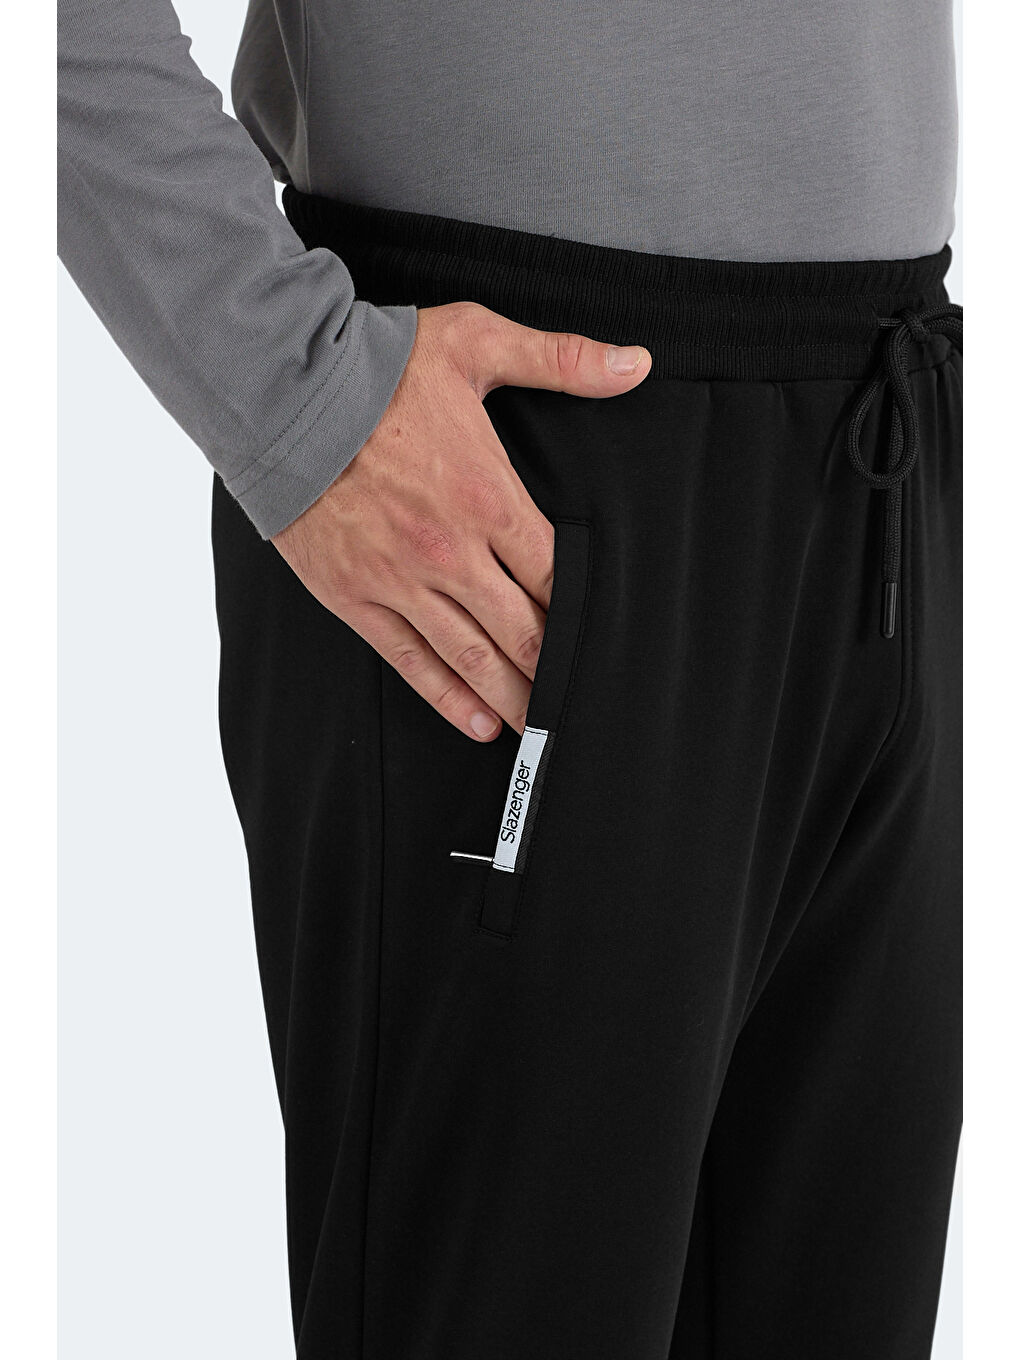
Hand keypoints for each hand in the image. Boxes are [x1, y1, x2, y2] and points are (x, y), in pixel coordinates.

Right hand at [272, 301, 650, 740]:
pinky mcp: (356, 597)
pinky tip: (477, 723)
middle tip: (583, 701)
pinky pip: (410, 661)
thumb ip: (562, 361)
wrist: (280, 391)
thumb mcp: (476, 345)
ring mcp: (401, 580)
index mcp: (488, 497)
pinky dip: (447, 698)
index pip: (556, 576)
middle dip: (557, 670)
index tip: (606, 639)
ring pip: (472, 658)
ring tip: (540, 727)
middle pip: (523, 630)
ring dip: (512, 697)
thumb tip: (636, 364)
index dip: (586, 613)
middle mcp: (451, 551)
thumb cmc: (378, 368)